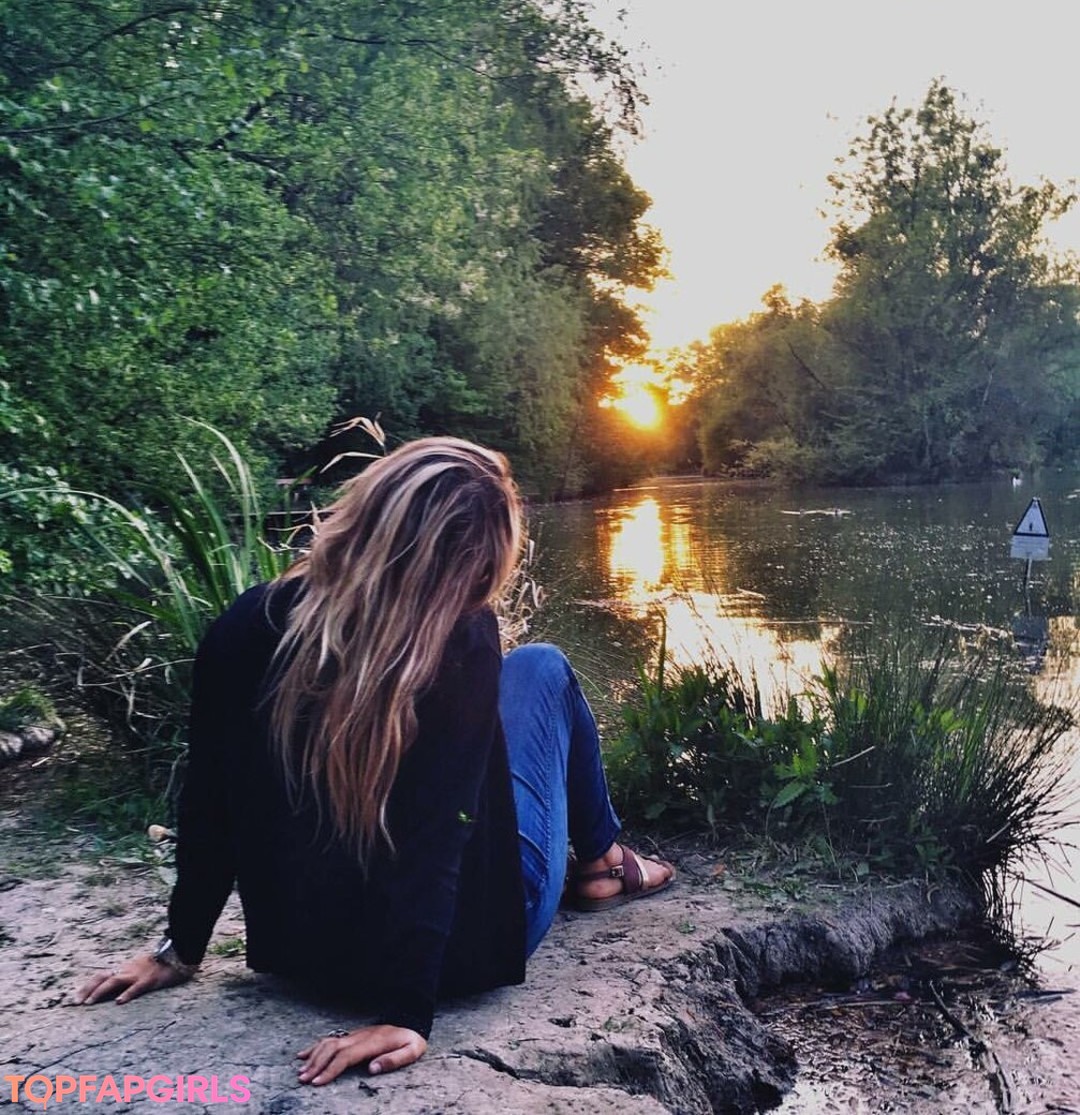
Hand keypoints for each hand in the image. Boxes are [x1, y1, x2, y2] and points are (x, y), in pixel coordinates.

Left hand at [75, 955, 192, 1004]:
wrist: (180, 954)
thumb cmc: (160, 965)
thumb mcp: (140, 969)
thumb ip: (128, 978)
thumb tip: (114, 992)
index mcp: (125, 969)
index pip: (101, 975)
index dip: (87, 986)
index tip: (75, 998)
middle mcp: (128, 970)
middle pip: (103, 977)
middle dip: (87, 989)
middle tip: (75, 1003)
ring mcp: (138, 974)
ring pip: (115, 981)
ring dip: (100, 991)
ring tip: (89, 1003)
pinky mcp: (150, 980)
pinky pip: (137, 987)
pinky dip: (127, 994)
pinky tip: (119, 1002)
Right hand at [297, 1024, 426, 1083]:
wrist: (411, 1021)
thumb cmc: (411, 1040)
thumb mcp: (411, 1051)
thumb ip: (394, 1060)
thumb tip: (373, 1069)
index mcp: (372, 1043)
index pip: (346, 1056)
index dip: (330, 1069)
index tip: (318, 1081)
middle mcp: (360, 1037)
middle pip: (333, 1049)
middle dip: (316, 1064)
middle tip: (303, 1079)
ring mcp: (355, 1035)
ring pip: (329, 1043)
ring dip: (313, 1056)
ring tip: (301, 1072)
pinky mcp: (353, 1035)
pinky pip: (331, 1039)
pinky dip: (315, 1046)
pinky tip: (304, 1054)